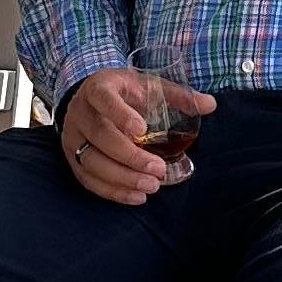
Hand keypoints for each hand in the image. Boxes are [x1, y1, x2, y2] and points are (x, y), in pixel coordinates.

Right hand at [59, 66, 212, 206]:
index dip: (120, 114)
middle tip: (158, 169)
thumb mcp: (148, 85)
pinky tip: (136, 196)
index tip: (141, 130)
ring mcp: (72, 136)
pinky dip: (112, 191)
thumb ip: (178, 95)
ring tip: (151, 186)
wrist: (88, 96)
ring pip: (92, 161)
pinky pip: (88, 179)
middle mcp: (80, 112)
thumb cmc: (123, 92)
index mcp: (99, 87)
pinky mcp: (71, 158)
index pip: (104, 98)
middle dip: (130, 157)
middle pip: (100, 136)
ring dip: (122, 178)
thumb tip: (210, 104)